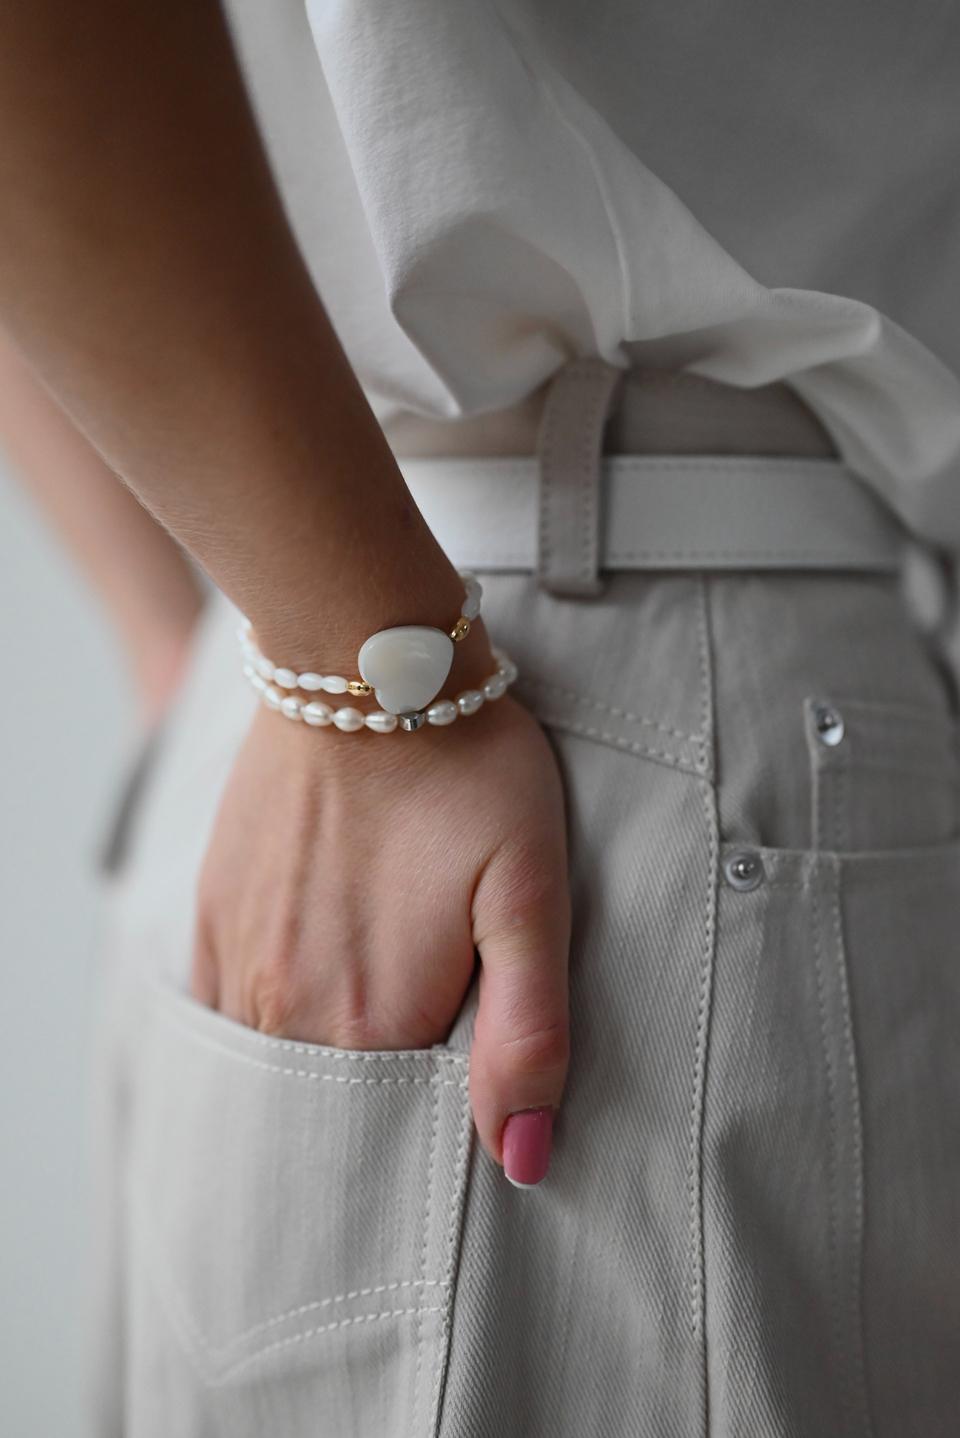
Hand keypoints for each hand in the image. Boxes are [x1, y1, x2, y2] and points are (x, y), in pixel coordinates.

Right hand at [191, 693, 570, 1179]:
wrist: (362, 665)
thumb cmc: (466, 771)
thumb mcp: (529, 892)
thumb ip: (527, 1033)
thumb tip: (525, 1160)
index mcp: (373, 1019)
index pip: (400, 1133)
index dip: (440, 1123)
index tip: (466, 1093)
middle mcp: (288, 1009)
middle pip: (336, 1104)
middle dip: (381, 1104)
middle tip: (426, 1029)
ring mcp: (240, 961)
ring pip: (280, 1058)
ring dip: (327, 1055)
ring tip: (378, 1001)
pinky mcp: (213, 914)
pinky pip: (231, 1006)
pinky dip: (276, 1014)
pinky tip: (317, 974)